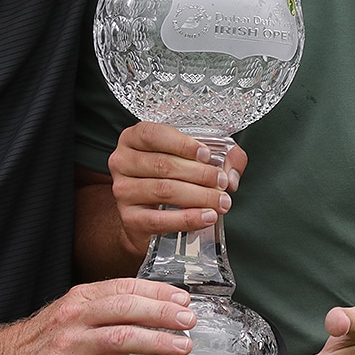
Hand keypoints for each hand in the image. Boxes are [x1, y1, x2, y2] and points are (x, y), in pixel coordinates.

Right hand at [0, 277, 197, 354]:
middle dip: (162, 314)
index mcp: (80, 299)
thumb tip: (148, 311)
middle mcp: (75, 317)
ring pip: (120, 340)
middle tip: (189, 322)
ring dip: (155, 343)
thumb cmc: (39, 341)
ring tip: (181, 349)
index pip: (125, 287)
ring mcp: (69, 346)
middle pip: (126, 309)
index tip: (183, 300)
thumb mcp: (71, 313)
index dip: (157, 292)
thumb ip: (102, 310)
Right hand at [109, 123, 246, 256]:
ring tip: (221, 201)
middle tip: (222, 183)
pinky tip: (206, 216)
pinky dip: (187, 218)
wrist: (145, 217)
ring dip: (199, 196)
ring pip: (164, 190)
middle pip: (163, 164)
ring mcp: (123, 191)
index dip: (182, 144)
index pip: (153, 134)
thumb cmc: (169, 178)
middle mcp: (122, 162)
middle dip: (200, 174)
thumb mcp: (192, 158)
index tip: (207, 155)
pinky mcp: (130, 219)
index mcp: (134, 138)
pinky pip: (160, 219)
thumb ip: (221, 156)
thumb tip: (232, 174)